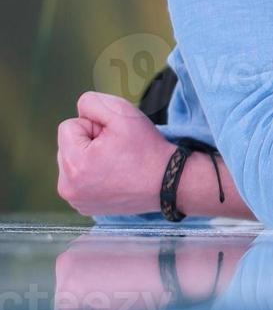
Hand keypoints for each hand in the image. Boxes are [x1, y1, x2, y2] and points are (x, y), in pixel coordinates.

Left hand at [56, 91, 173, 215]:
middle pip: (68, 146)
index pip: (68, 127)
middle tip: (117, 151)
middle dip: (89, 143)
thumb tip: (80, 111)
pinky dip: (93, 176)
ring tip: (117, 164)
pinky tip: (114, 177)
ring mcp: (76, 200)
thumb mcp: (123, 113)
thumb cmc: (147, 150)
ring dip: (90, 159)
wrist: (168, 182)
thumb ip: (92, 102)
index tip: (114, 138)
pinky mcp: (84, 206)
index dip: (94, 126)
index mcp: (74, 164)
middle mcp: (68, 187)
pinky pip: (79, 181)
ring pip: (72, 163)